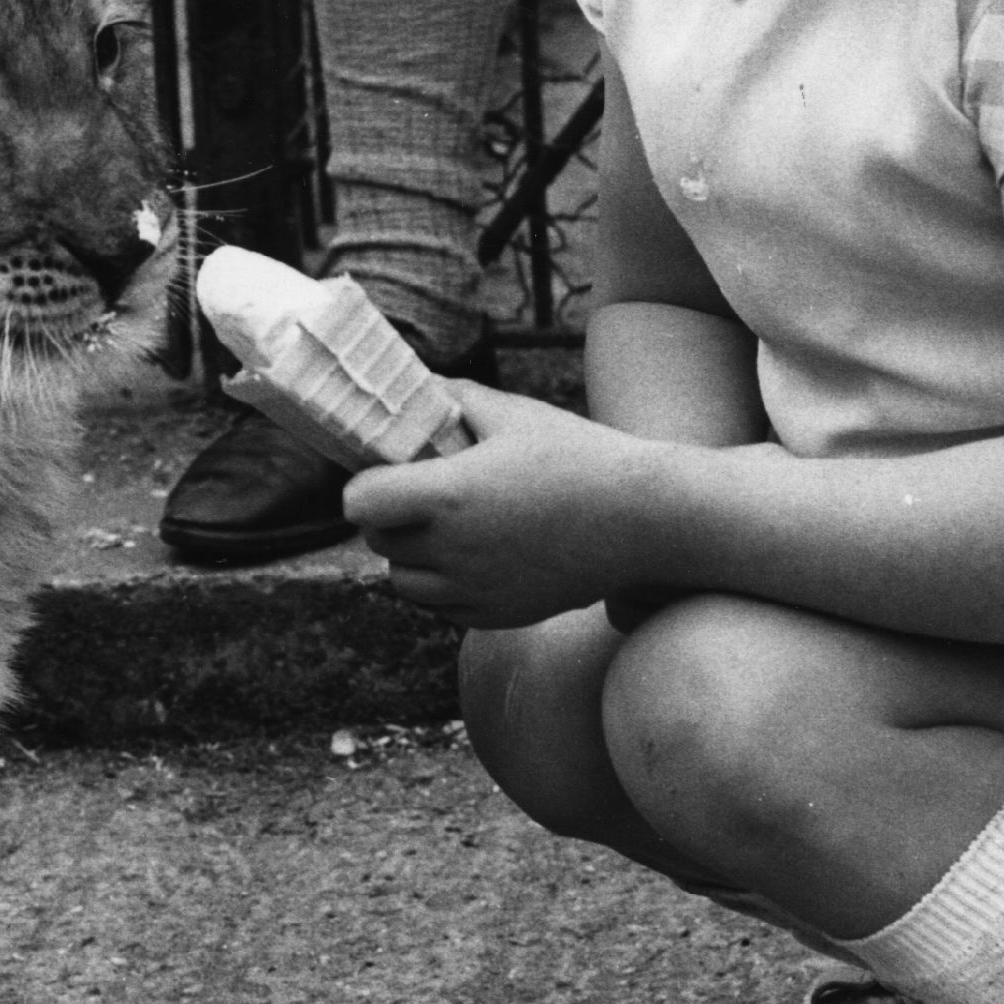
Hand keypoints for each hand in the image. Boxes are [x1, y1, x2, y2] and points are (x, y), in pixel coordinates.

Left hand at [343, 383, 654, 626]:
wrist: (644, 520)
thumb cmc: (579, 457)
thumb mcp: (512, 414)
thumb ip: (453, 398)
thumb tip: (414, 387)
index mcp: (449, 496)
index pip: (359, 503)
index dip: (365, 485)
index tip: (388, 471)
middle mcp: (454, 552)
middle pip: (378, 541)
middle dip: (390, 515)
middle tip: (422, 491)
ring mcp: (474, 591)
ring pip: (404, 581)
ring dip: (412, 554)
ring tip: (451, 525)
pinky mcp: (496, 616)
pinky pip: (441, 606)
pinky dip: (445, 585)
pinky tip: (478, 553)